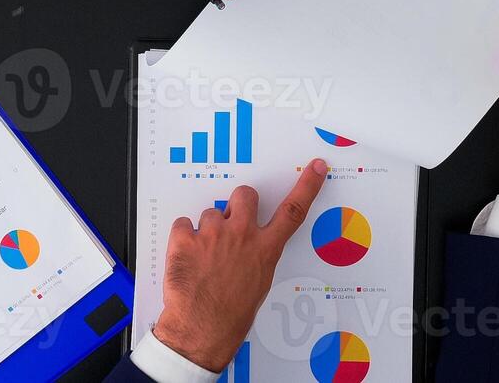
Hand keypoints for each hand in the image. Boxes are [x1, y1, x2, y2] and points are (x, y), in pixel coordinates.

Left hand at [150, 160, 328, 369]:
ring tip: (203, 257)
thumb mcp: (258, 285)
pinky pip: (183, 224)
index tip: (316, 168)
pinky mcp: (185, 238)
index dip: (307, 186)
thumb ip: (256, 256)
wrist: (201, 330)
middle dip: (237, 203)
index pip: (293, 211)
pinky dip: (182, 238)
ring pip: (210, 212)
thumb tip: (247, 245)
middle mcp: (242, 235)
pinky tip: (186, 258)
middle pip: (245, 195)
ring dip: (206, 229)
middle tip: (229, 222)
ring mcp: (213, 234)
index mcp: (264, 249)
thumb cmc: (231, 315)